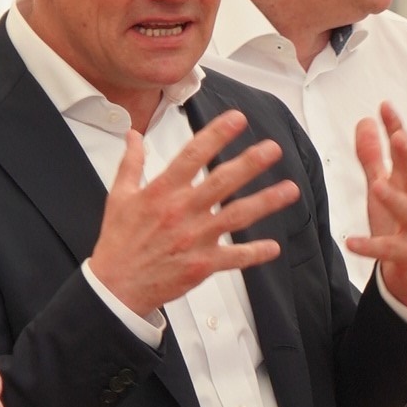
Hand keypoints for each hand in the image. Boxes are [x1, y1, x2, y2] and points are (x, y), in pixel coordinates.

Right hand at [88, 110, 296, 316]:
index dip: (217, 134)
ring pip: (237, 216)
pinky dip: (255, 253)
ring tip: (290, 190)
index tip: (237, 119)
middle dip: (250, 163)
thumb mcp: (119, 196)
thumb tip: (133, 135)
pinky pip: (235, 258)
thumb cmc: (120, 242)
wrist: (116, 286)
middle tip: (272, 149)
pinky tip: (273, 247)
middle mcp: (182, 212)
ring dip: (266, 202)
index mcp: (162, 191)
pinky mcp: (202, 264)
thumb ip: (131, 163)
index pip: (193, 155)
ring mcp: (194, 239)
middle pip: (222, 181)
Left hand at [346, 103, 406, 314]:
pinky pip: (391, 251)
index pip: (404, 152)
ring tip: (378, 186)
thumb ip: (373, 158)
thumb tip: (364, 122)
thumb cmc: (399, 228)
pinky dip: (372, 247)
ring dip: (395, 199)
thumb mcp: (384, 190)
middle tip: (399, 136)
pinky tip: (352, 242)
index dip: (396, 128)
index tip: (384, 106)